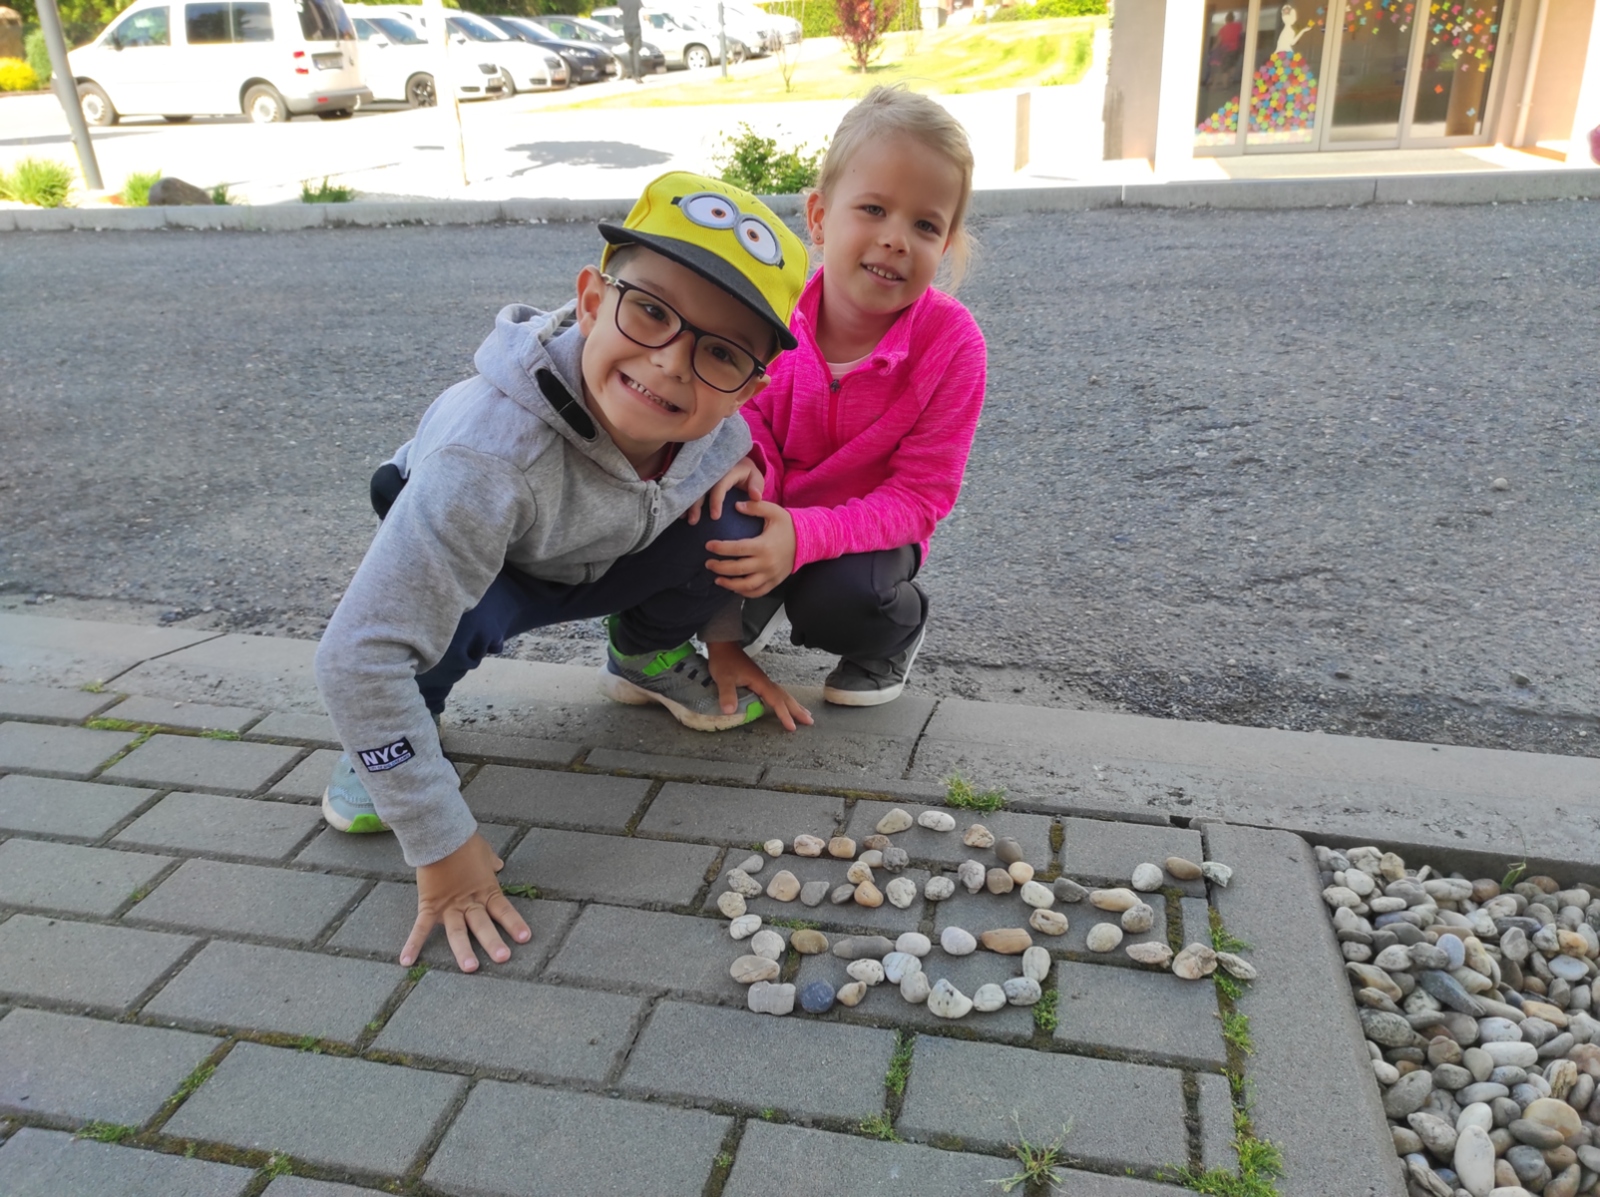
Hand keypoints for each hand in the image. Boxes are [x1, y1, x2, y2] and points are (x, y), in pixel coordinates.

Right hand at [402, 832, 531, 972]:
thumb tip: (498, 864)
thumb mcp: (484, 852)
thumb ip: (491, 862)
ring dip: (463, 950)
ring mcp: (449, 906)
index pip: (504, 910)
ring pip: (457, 932)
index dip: (514, 924)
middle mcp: (469, 902)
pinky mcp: (429, 905)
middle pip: (483, 925)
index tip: (525, 938)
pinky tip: (406, 961)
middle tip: (503, 958)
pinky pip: (420, 927)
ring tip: (470, 968)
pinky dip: (413, 944)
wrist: (441, 834)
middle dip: (493, 942)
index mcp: (485, 890)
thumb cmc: (464, 842)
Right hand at [685, 456, 764, 525]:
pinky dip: (685, 500)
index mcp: (728, 470)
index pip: (720, 485)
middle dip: (696, 504)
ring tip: (685, 519)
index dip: (716, 500)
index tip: (715, 517)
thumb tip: (755, 496)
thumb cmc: (747, 474)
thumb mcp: (755, 477)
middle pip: (701, 486)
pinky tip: (681, 513)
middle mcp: (713, 470)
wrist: (737, 463)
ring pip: (692, 487)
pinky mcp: (698, 478)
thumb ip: (756, 486)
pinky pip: (689, 488)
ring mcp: (704, 473)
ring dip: (688, 504)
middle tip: (693, 521)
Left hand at [704, 500, 794, 596]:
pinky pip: (757, 592)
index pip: (737, 549)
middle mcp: (766, 563)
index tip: (708, 546)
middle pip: (738, 570)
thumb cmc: (788, 526)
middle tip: (708, 563)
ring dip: (729, 584)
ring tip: (717, 579)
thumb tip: (736, 505)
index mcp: (764, 545)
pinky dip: (744, 593)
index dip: (720, 548)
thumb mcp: (774, 511)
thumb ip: (755, 507)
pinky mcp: (774, 582)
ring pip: (746, 586)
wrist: (808, 541)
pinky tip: (733, 588)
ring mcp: (771, 575)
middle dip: (719, 567)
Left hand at [706, 640, 812, 731]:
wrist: (724, 646)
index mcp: (760, 682)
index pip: (776, 700)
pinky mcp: (759, 681)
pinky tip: (785, 704)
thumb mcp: (723, 678)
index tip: (792, 726)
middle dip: (798, 710)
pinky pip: (777, 693)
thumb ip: (727, 694)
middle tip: (810, 721)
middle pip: (785, 697)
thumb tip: (730, 711)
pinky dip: (785, 700)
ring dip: (794, 705)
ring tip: (805, 714)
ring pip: (783, 694)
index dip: (784, 714)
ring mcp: (763, 681)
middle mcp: (765, 681)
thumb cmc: (724, 661)